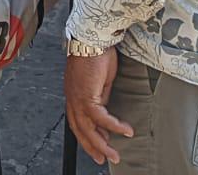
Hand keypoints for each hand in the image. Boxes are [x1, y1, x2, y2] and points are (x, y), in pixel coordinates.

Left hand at [64, 50, 134, 165]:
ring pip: (88, 128)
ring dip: (102, 144)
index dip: (86, 137)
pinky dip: (113, 126)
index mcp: (74, 95)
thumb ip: (100, 96)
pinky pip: (101, 117)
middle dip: (92, 147)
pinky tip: (125, 130)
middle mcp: (72, 98)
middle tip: (104, 159)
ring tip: (114, 155)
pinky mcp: (87, 95)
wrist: (92, 38)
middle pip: (80, 130)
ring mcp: (77, 97)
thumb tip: (105, 109)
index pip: (77, 122)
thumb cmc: (95, 53)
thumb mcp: (100, 80)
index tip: (98, 147)